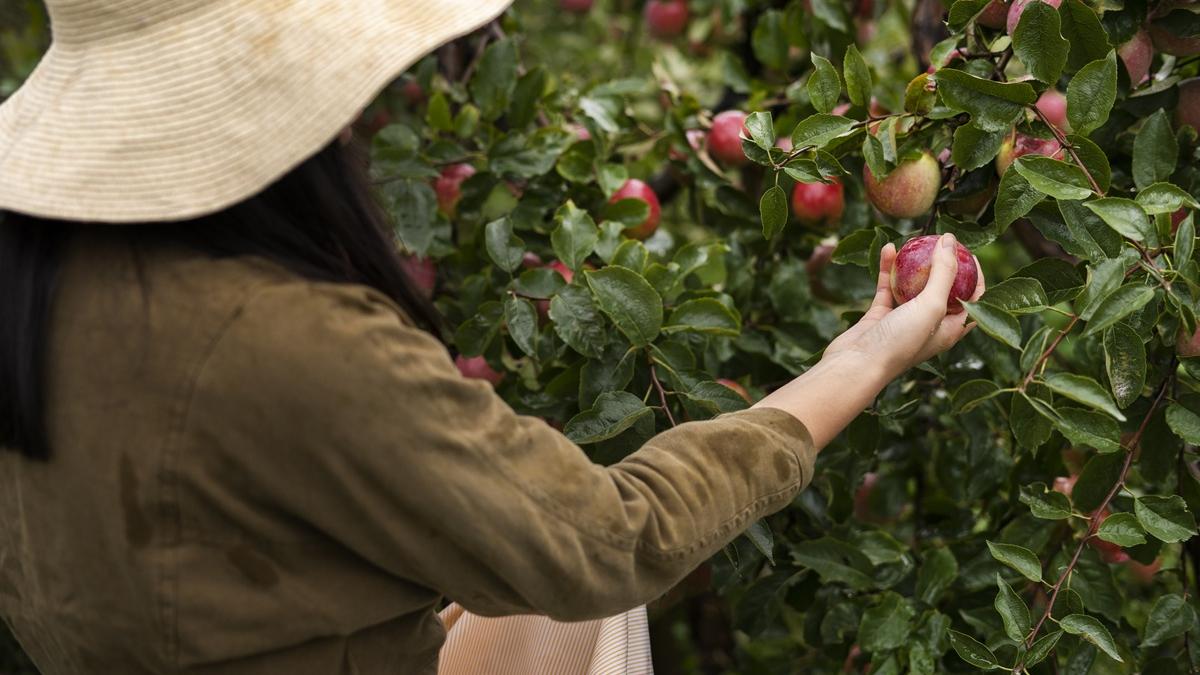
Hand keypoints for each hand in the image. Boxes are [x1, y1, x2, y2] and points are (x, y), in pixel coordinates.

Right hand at [823, 233, 984, 379]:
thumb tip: (950, 240)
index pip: (972, 300)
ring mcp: (904, 320)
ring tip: (916, 242)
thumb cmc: (901, 341)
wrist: (857, 364)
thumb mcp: (931, 305)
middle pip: (943, 291)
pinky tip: (889, 249)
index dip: (975, 277)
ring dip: (914, 265)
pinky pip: (888, 287)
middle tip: (942, 242)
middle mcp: (930, 325)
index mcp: (951, 329)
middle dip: (944, 266)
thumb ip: (944, 273)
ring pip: (913, 287)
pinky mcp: (881, 316)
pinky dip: (888, 269)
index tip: (969, 253)